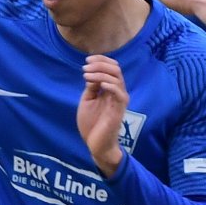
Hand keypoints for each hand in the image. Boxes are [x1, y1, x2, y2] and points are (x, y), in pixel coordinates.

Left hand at [78, 54, 128, 175]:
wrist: (96, 144)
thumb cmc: (92, 124)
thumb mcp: (88, 101)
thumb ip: (91, 87)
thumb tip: (91, 74)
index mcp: (110, 88)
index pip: (111, 67)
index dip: (101, 60)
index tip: (87, 60)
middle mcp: (117, 92)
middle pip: (115, 69)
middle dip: (100, 64)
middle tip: (85, 67)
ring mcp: (119, 100)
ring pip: (117, 78)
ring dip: (100, 73)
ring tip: (86, 75)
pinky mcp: (119, 109)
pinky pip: (119, 93)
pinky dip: (110, 85)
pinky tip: (99, 84)